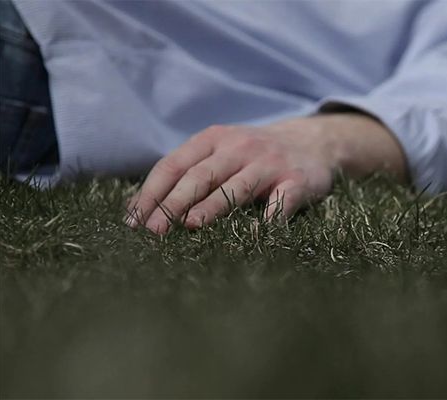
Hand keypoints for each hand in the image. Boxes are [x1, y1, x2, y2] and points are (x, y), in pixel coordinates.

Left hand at [125, 113, 407, 233]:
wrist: (313, 142)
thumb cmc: (255, 155)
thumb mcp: (223, 151)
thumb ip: (191, 171)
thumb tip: (141, 210)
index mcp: (214, 139)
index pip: (174, 164)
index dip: (151, 192)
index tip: (133, 221)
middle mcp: (240, 146)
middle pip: (200, 175)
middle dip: (174, 203)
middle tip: (154, 230)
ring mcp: (270, 163)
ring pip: (236, 186)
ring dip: (213, 207)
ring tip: (191, 226)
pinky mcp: (297, 181)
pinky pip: (280, 204)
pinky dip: (266, 222)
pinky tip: (250, 239)